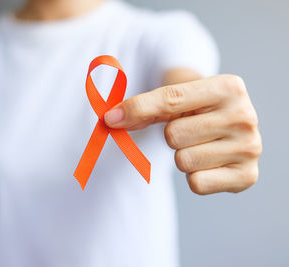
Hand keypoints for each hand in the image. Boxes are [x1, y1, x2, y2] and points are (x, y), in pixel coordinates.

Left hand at [104, 75, 261, 194]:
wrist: (229, 125)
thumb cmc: (198, 110)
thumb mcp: (175, 99)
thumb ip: (144, 108)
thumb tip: (111, 120)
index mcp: (228, 87)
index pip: (170, 100)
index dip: (136, 109)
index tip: (111, 119)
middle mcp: (245, 116)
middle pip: (173, 135)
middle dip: (172, 136)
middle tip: (191, 131)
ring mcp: (250, 147)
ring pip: (183, 161)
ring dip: (183, 157)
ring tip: (202, 146)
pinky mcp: (248, 176)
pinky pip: (196, 183)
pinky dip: (195, 177)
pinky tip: (209, 163)